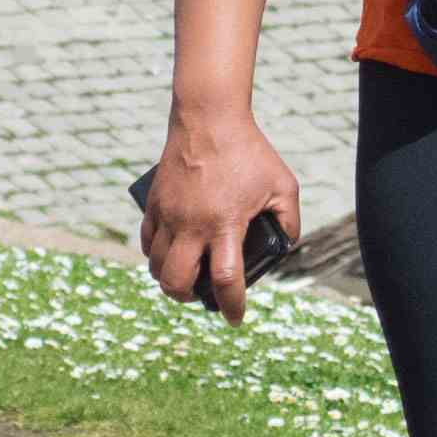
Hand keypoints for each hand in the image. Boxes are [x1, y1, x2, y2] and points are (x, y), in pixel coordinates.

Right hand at [138, 113, 301, 325]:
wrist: (209, 118)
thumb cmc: (250, 151)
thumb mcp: (283, 186)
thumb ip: (289, 221)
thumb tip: (285, 245)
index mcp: (226, 224)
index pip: (226, 280)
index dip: (232, 307)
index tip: (235, 318)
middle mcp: (193, 224)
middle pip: (177, 282)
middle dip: (189, 299)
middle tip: (202, 297)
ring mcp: (169, 214)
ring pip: (157, 266)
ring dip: (170, 280)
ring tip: (185, 278)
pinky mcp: (155, 203)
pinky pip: (147, 242)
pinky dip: (156, 255)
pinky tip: (169, 254)